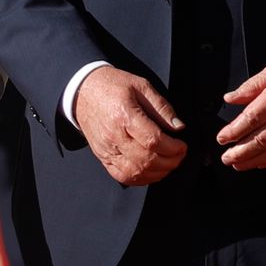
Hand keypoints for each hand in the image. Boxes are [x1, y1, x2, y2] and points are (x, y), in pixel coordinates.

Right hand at [73, 67, 188, 185]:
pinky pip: (122, 176)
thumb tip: (178, 126)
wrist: (83, 91)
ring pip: (135, 172)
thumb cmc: (113, 86)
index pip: (153, 140)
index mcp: (125, 116)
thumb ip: (161, 107)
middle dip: (169, 161)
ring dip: (157, 172)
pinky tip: (152, 172)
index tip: (182, 145)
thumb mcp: (141, 86)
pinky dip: (140, 179)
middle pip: (146, 159)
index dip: (173, 147)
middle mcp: (114, 136)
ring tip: (169, 164)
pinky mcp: (102, 157)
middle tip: (180, 155)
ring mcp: (107, 149)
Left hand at [218, 52, 265, 169]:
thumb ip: (250, 86)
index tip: (222, 138)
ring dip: (254, 160)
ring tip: (238, 164)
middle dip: (240, 151)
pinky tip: (261, 163)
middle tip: (226, 157)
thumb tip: (230, 98)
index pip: (251, 118)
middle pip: (261, 138)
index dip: (234, 131)